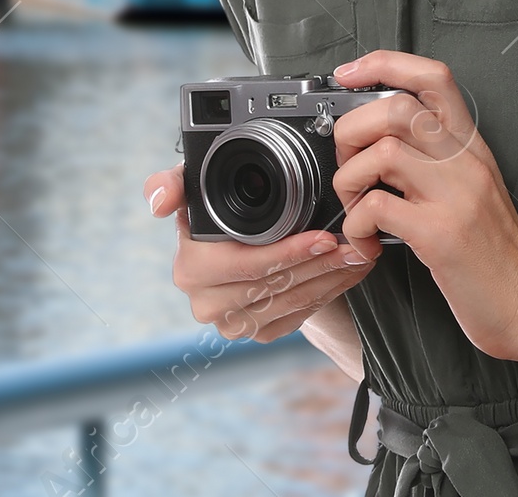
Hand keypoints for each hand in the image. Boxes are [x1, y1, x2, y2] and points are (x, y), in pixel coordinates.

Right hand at [144, 165, 379, 342]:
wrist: (237, 240)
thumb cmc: (218, 206)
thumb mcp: (198, 186)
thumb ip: (173, 184)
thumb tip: (157, 202)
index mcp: (192, 268)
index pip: (248, 266)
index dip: (288, 254)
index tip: (324, 237)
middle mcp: (208, 302)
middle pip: (277, 287)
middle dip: (322, 264)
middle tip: (356, 242)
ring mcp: (233, 323)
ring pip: (293, 303)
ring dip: (333, 277)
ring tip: (360, 252)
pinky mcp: (258, 333)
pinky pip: (300, 316)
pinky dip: (330, 292)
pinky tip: (349, 272)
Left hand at [331, 51, 517, 362]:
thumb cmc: (496, 252)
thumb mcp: (474, 189)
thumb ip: (437, 160)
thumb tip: (381, 143)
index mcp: (471, 146)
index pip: (432, 77)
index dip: (385, 63)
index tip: (350, 73)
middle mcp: (465, 161)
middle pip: (396, 107)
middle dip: (352, 130)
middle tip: (348, 165)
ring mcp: (455, 195)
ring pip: (383, 150)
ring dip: (350, 179)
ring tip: (355, 209)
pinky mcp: (440, 234)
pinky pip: (378, 207)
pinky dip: (357, 223)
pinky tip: (367, 243)